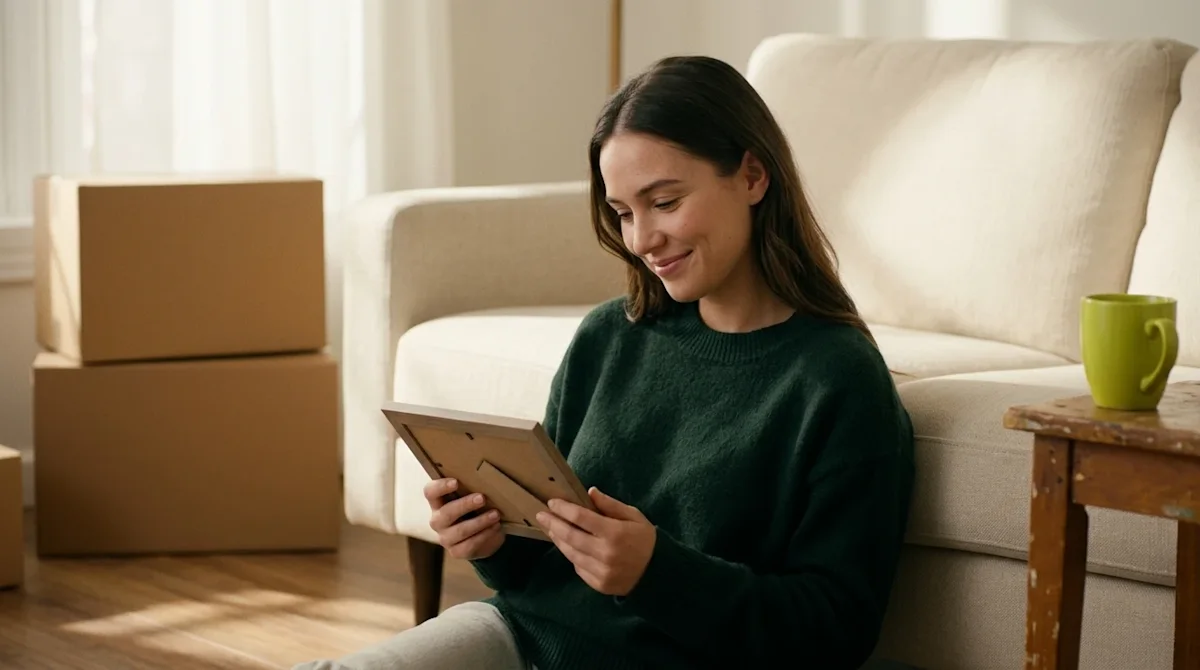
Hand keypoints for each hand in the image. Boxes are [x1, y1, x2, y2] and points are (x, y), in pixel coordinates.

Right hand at [424, 478, 504, 559]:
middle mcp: (437, 520)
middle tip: (482, 498)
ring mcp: (445, 538)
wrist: (484, 537)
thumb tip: (487, 479)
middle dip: (465, 505)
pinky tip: (495, 527)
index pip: (430, 492)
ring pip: (460, 530)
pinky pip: (470, 545)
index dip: (440, 486)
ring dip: (480, 521)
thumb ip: (472, 489)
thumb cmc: (476, 509)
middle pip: (446, 512)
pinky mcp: (456, 552)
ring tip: (495, 514)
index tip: (456, 482)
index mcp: (437, 502)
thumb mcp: (472, 498)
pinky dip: (485, 535)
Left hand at [536, 487, 655, 595]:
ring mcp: (600, 571)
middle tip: (541, 515)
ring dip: (558, 539)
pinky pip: (578, 567)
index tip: (552, 502)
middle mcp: (604, 553)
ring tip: (551, 528)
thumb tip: (590, 492)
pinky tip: (567, 545)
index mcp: (614, 533)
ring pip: (570, 553)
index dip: (563, 509)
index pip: (580, 518)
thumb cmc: (645, 540)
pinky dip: (571, 555)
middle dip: (553, 523)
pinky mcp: (598, 584)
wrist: (658, 574)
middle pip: (570, 536)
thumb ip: (611, 505)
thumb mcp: (633, 516)